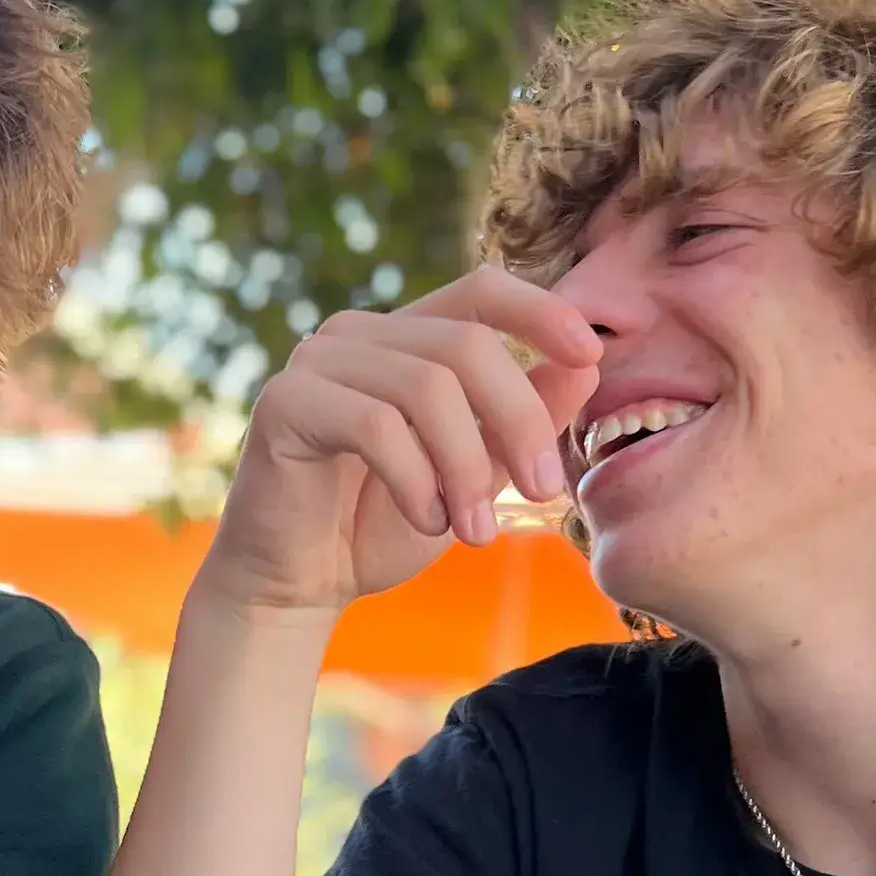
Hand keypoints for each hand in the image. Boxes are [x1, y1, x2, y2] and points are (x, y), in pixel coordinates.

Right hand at [198, 268, 601, 618]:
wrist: (297, 585)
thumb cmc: (382, 525)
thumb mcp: (476, 473)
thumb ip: (522, 418)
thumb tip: (586, 365)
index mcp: (406, 338)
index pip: (480, 290)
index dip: (541, 311)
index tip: (591, 354)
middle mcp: (358, 334)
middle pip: (466, 345)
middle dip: (518, 421)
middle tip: (542, 493)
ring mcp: (316, 361)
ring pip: (425, 387)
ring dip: (467, 467)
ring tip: (475, 532)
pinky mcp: (284, 402)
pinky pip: (374, 425)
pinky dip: (416, 480)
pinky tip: (426, 522)